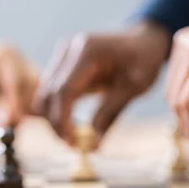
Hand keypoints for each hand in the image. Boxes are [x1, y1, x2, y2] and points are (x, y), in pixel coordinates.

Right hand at [35, 22, 170, 144]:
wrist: (143, 41)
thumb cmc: (143, 60)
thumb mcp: (133, 88)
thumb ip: (110, 114)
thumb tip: (93, 146)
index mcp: (87, 51)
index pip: (64, 90)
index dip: (64, 120)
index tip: (73, 143)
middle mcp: (68, 49)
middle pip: (49, 93)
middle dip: (56, 123)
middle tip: (72, 146)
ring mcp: (62, 55)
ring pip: (45, 93)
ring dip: (54, 118)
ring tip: (72, 139)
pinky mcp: (61, 64)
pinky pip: (52, 91)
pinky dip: (58, 110)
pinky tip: (72, 126)